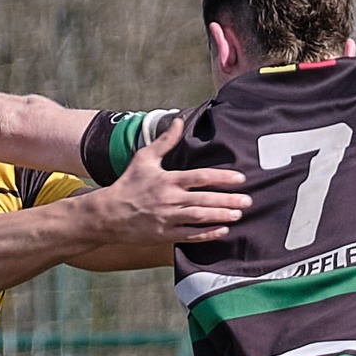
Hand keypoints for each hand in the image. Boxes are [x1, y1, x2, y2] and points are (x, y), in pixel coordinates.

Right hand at [89, 115, 247, 244]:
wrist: (107, 214)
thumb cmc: (127, 184)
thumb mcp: (144, 159)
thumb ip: (165, 141)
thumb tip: (178, 120)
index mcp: (167, 180)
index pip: (200, 177)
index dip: (222, 178)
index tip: (240, 178)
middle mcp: (169, 200)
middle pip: (204, 200)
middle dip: (228, 200)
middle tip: (248, 200)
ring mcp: (167, 219)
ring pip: (200, 218)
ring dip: (220, 216)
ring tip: (238, 214)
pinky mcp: (164, 235)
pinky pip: (190, 235)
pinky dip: (207, 234)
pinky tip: (222, 231)